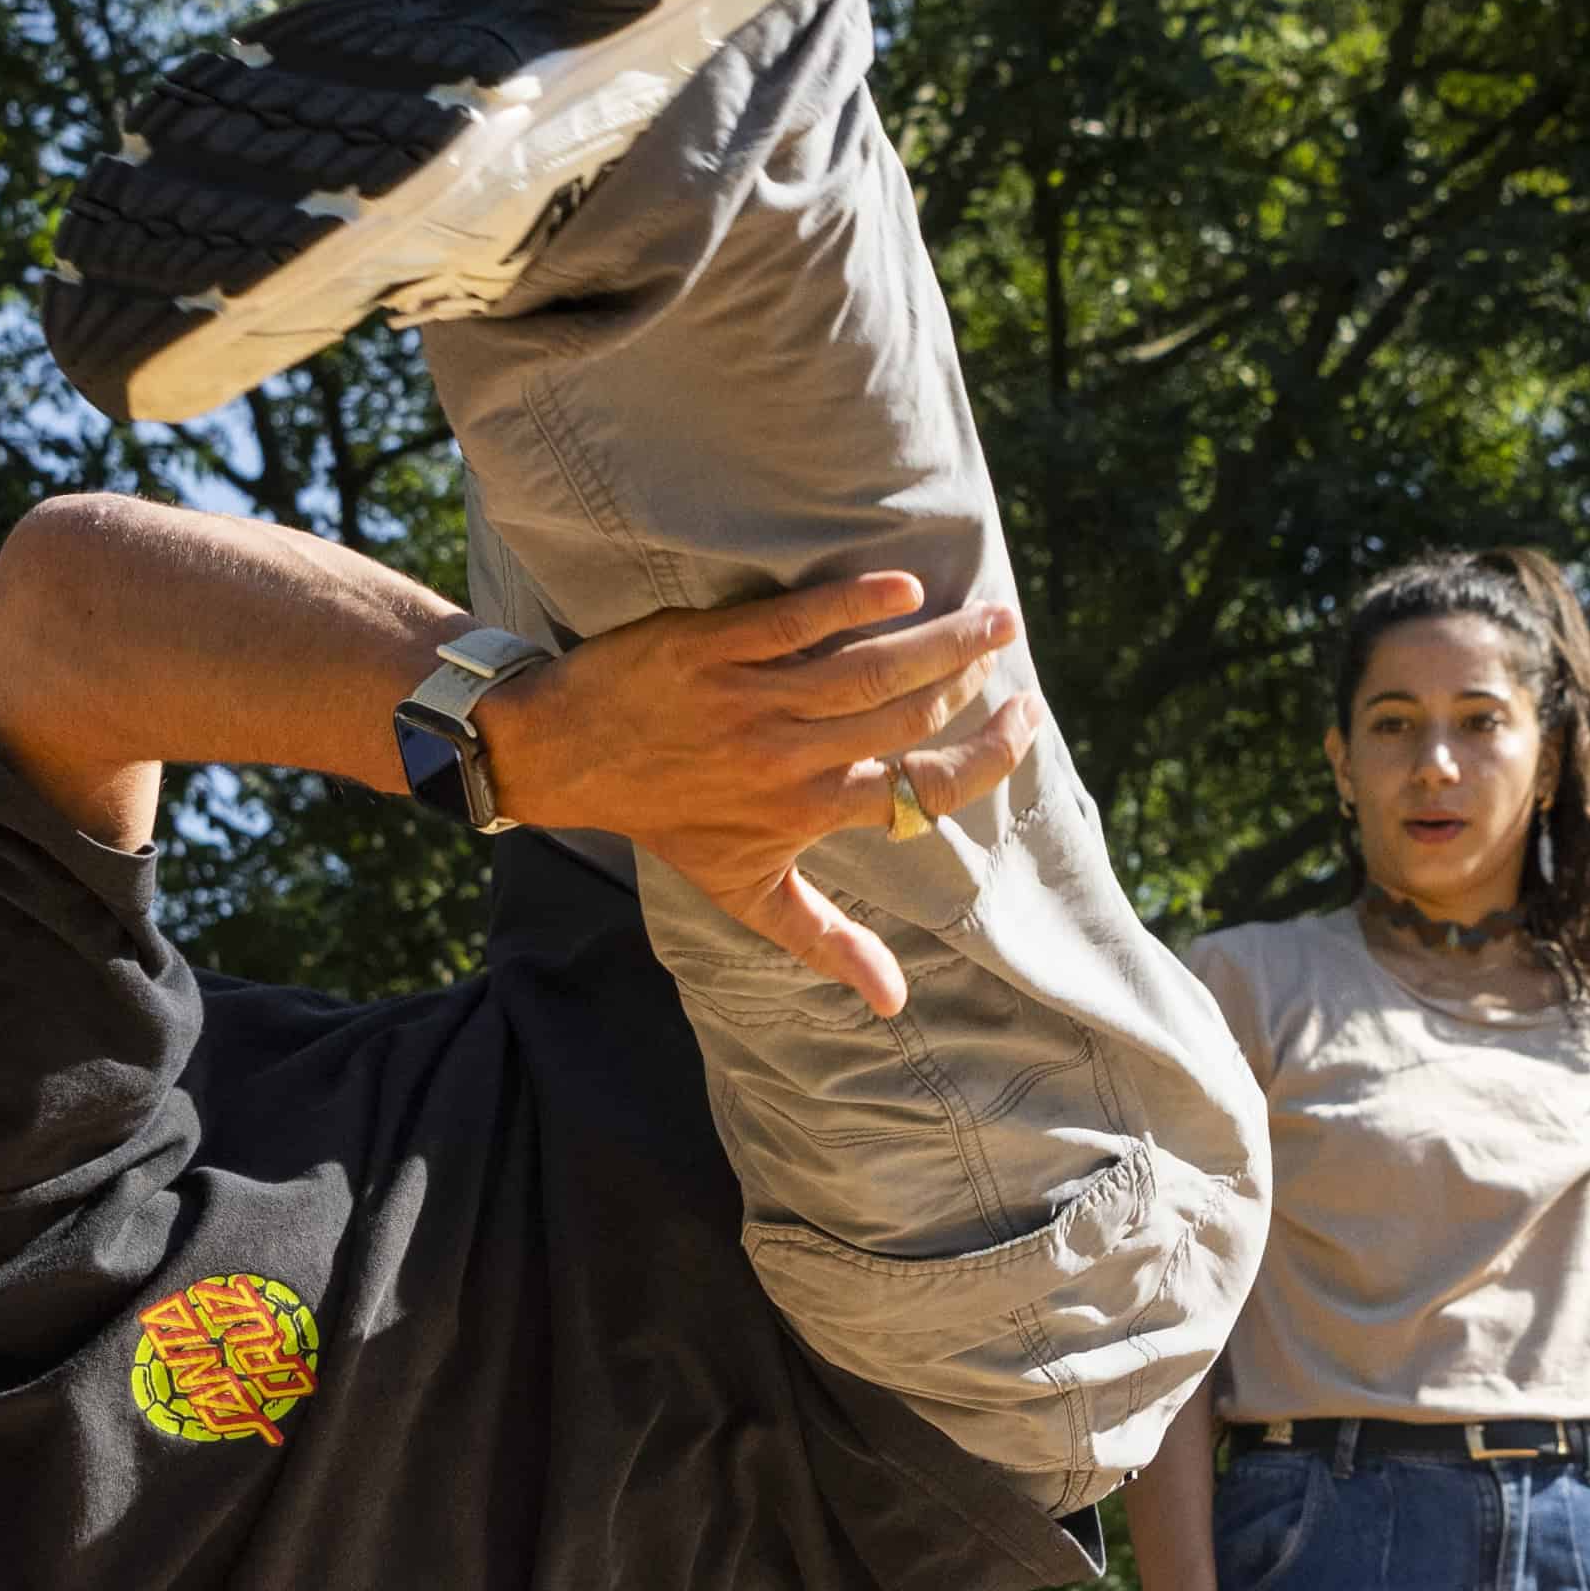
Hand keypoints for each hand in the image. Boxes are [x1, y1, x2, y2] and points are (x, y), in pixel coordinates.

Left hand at [474, 569, 1040, 1019]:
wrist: (565, 756)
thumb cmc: (668, 822)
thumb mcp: (747, 892)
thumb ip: (826, 940)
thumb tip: (894, 1004)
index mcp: (808, 811)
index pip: (922, 791)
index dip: (988, 757)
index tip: (1024, 720)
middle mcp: (786, 759)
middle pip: (907, 717)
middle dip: (971, 678)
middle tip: (1009, 643)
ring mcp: (749, 699)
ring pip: (867, 668)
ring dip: (939, 639)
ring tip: (987, 615)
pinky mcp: (712, 646)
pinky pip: (795, 622)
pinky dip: (853, 601)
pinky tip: (903, 586)